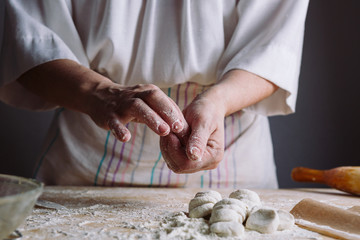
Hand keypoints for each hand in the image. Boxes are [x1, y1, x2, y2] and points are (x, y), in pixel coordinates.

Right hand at [16, 59, 188, 142]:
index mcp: (148, 92)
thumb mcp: (147, 103)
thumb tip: (184, 127)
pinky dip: (119, 129)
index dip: (175, 112)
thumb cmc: (130, 102)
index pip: (164, 100)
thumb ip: (163, 112)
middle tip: (178, 128)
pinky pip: (114, 121)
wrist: (98, 96)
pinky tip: (125, 138)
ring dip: (152, 119)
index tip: (185, 127)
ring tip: (163, 132)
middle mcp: (136, 95)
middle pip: (153, 100)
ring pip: (137, 108)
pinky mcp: (108, 114)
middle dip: (167, 113)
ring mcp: (121, 104)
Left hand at [160, 69, 278, 172]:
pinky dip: (168, 147)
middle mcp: (207, 163)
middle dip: (170, 148)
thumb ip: (198, 139)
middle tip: (169, 130)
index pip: (187, 163)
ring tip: (172, 131)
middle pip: (179, 166)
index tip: (170, 132)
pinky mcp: (189, 159)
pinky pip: (173, 159)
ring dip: (168, 147)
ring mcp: (198, 163)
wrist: (208, 106)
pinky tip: (172, 134)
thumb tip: (194, 156)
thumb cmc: (207, 110)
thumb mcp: (202, 122)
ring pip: (173, 163)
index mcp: (214, 156)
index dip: (174, 150)